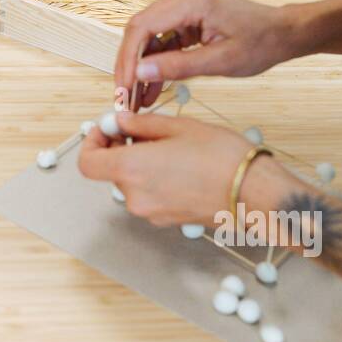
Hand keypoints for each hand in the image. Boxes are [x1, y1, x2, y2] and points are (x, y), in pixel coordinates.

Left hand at [78, 112, 264, 225]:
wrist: (254, 192)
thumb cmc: (221, 157)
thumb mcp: (178, 127)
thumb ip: (140, 124)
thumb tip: (118, 122)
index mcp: (131, 169)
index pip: (87, 163)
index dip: (92, 143)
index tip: (108, 130)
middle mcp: (135, 196)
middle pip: (111, 171)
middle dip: (122, 149)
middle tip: (145, 131)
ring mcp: (151, 212)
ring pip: (132, 182)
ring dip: (141, 164)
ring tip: (171, 147)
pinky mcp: (167, 220)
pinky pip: (150, 195)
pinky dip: (155, 179)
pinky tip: (181, 166)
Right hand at [116, 0, 303, 108]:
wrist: (281, 33)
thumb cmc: (260, 43)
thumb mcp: (220, 62)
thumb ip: (178, 67)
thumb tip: (139, 75)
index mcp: (190, 0)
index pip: (142, 27)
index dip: (128, 60)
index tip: (124, 88)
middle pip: (139, 31)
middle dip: (129, 66)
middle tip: (124, 98)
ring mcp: (180, 4)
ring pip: (146, 37)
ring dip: (139, 67)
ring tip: (136, 99)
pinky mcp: (183, 16)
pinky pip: (160, 40)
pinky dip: (155, 63)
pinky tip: (151, 89)